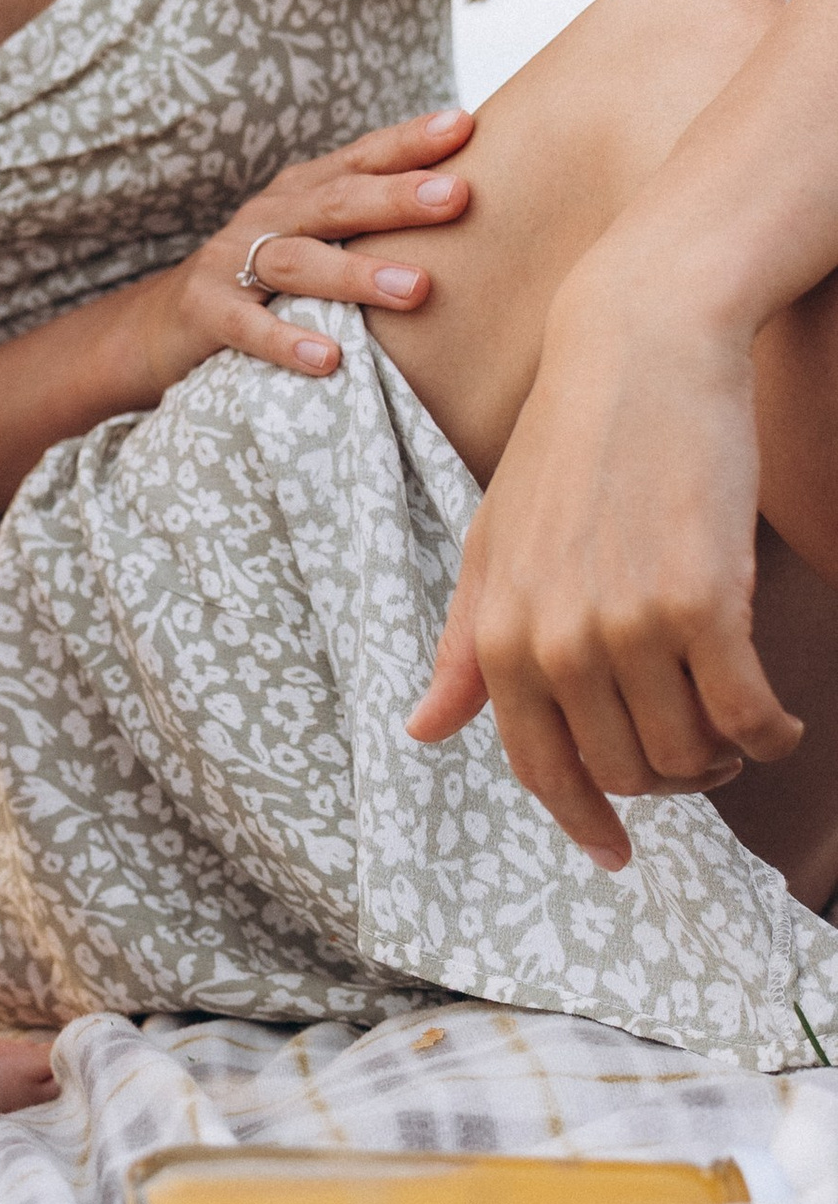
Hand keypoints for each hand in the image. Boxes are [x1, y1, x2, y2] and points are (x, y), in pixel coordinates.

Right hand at [122, 107, 476, 401]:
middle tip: (455, 197)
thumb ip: (371, 222)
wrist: (165, 320)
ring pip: (298, 261)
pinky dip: (286, 341)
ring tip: (416, 290)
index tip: (464, 125)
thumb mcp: (315, 237)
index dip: (409, 141)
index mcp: (304, 192)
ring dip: (357, 275)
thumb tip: (469, 204)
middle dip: (397, 197)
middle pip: (336, 201)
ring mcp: (232, 261)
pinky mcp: (207, 312)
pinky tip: (328, 357)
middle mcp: (270, 216)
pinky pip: (248, 326)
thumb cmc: (266, 279)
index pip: (361, 158)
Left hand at [406, 271, 799, 868]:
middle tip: (699, 749)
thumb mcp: (494, 543)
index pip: (538, 769)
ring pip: (689, 755)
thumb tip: (423, 729)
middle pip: (627, 773)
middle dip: (668, 780)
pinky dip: (771, 731)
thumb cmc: (566, 446)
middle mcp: (556, 641)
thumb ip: (465, 645)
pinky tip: (779, 717)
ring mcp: (628, 625)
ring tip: (736, 722)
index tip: (614, 852)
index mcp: (500, 633)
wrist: (639, 351)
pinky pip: (747, 715)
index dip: (582, 821)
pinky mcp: (703, 603)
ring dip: (723, 757)